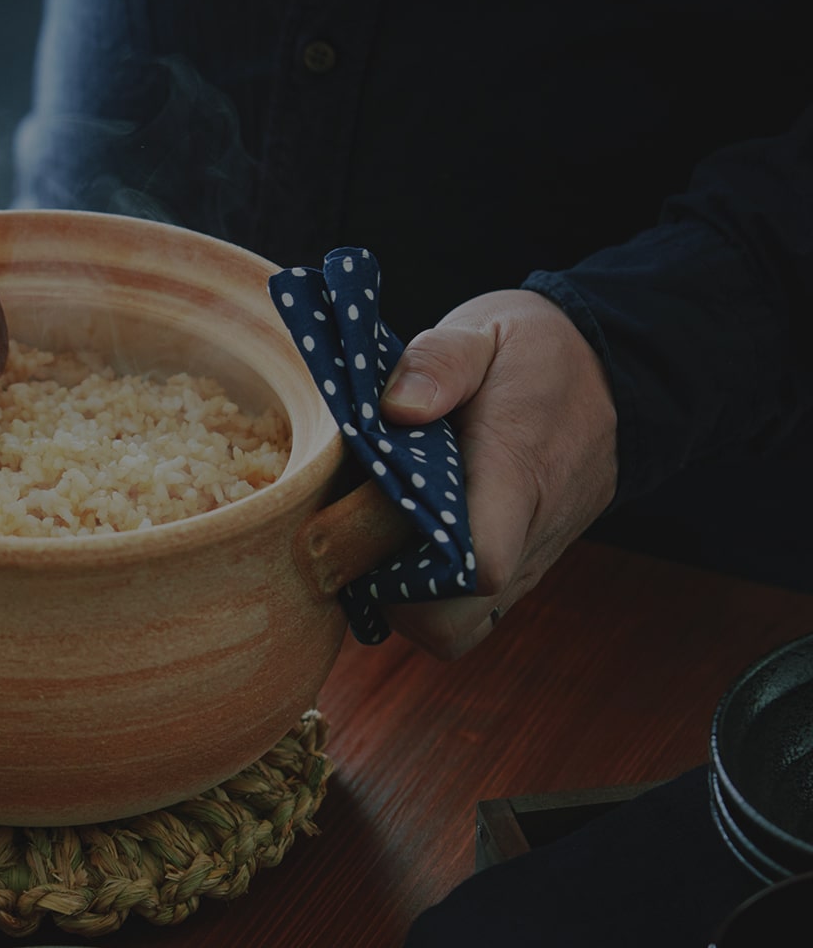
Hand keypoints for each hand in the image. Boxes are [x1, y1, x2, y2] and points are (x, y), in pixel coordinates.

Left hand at [379, 290, 618, 658]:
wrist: (610, 370)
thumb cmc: (531, 351)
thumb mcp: (481, 332)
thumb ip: (438, 363)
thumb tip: (397, 409)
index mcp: (513, 471)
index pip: (477, 566)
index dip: (410, 575)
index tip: (357, 532)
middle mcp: (529, 529)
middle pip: (455, 621)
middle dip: (390, 599)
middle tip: (348, 542)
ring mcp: (533, 556)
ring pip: (462, 626)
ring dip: (408, 602)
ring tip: (372, 542)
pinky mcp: (528, 564)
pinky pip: (476, 611)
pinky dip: (432, 596)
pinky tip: (402, 545)